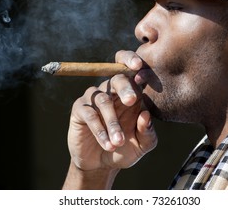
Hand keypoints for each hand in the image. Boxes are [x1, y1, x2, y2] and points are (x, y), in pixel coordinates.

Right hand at [67, 50, 157, 171]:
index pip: (132, 71)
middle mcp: (112, 92)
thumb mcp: (142, 145)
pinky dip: (100, 130)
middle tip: (131, 101)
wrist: (101, 165)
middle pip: (117, 78)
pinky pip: (89, 113)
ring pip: (103, 100)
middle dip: (125, 87)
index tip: (139, 66)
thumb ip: (147, 132)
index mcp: (131, 94)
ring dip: (112, 123)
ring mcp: (94, 98)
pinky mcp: (80, 109)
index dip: (133, 61)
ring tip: (119, 142)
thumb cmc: (125, 149)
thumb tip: (145, 114)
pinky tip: (108, 144)